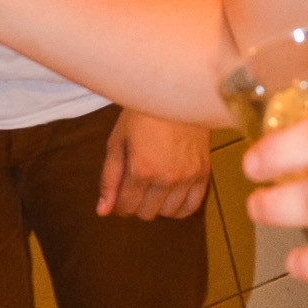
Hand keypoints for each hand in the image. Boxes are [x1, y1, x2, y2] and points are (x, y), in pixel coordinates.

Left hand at [97, 110, 211, 219]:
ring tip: (154, 186)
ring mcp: (187, 176)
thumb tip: (103, 211)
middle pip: (146, 213)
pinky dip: (179, 207)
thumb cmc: (142, 114)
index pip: (126, 208)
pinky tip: (171, 195)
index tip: (121, 191)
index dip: (119, 203)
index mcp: (141, 169)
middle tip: (136, 184)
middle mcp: (166, 177)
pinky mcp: (203, 173)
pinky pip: (191, 206)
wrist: (175, 93)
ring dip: (157, 205)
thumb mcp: (117, 142)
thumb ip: (109, 179)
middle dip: (136, 203)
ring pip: (168, 213)